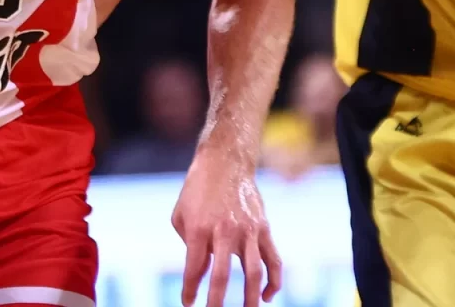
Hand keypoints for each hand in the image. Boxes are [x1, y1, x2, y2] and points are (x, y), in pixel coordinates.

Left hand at [173, 151, 282, 306]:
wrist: (226, 161)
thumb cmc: (197, 191)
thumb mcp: (181, 216)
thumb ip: (190, 247)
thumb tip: (203, 274)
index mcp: (199, 229)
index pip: (193, 270)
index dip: (190, 291)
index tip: (188, 304)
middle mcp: (224, 231)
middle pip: (222, 276)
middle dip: (217, 302)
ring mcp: (248, 230)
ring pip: (254, 272)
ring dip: (251, 299)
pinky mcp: (264, 228)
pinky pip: (273, 260)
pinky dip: (274, 280)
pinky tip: (267, 297)